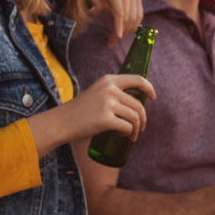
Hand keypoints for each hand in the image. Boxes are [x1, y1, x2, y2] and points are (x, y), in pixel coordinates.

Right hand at [30, 73, 152, 154]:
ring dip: (136, 129)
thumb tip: (136, 106)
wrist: (61, 122)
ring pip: (135, 117)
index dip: (149, 88)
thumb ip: (113, 94)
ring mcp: (108, 103)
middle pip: (138, 105)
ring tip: (130, 135)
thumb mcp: (96, 93)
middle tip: (140, 128)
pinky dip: (127, 133)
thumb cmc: (79, 111)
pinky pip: (127, 127)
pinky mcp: (106, 119)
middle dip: (143, 119)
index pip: (137, 79)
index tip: (153, 97)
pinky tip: (121, 135)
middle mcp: (110, 89)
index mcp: (108, 80)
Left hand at [97, 0, 142, 47]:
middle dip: (121, 32)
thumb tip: (95, 11)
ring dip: (128, 31)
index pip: (120, 12)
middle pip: (128, 17)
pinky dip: (135, 24)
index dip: (119, 26)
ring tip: (117, 39)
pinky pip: (140, 14)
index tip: (116, 37)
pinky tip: (127, 31)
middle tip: (111, 43)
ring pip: (136, 17)